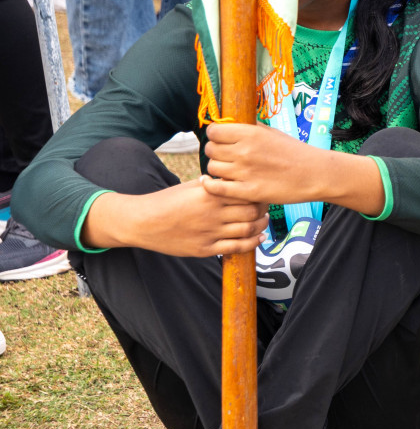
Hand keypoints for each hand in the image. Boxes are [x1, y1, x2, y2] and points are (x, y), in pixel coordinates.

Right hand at [84, 180, 266, 257]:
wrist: (143, 222)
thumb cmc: (167, 201)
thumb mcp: (190, 186)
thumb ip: (213, 185)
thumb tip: (232, 179)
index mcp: (210, 194)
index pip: (245, 193)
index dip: (258, 193)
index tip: (262, 192)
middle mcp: (212, 213)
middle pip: (251, 211)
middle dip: (263, 209)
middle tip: (267, 207)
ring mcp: (210, 233)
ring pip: (247, 230)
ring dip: (261, 225)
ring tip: (264, 221)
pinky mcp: (205, 249)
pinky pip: (236, 247)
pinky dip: (252, 243)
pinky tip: (259, 237)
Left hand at [202, 122, 329, 206]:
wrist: (315, 174)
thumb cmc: (295, 152)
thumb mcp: (272, 133)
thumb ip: (249, 128)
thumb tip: (229, 123)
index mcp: (250, 133)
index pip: (214, 131)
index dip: (215, 135)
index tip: (221, 140)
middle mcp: (245, 151)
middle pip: (211, 150)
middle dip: (216, 152)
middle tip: (226, 157)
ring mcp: (245, 172)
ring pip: (212, 168)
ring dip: (218, 169)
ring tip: (229, 170)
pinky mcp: (248, 191)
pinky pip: (216, 188)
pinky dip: (211, 186)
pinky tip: (213, 183)